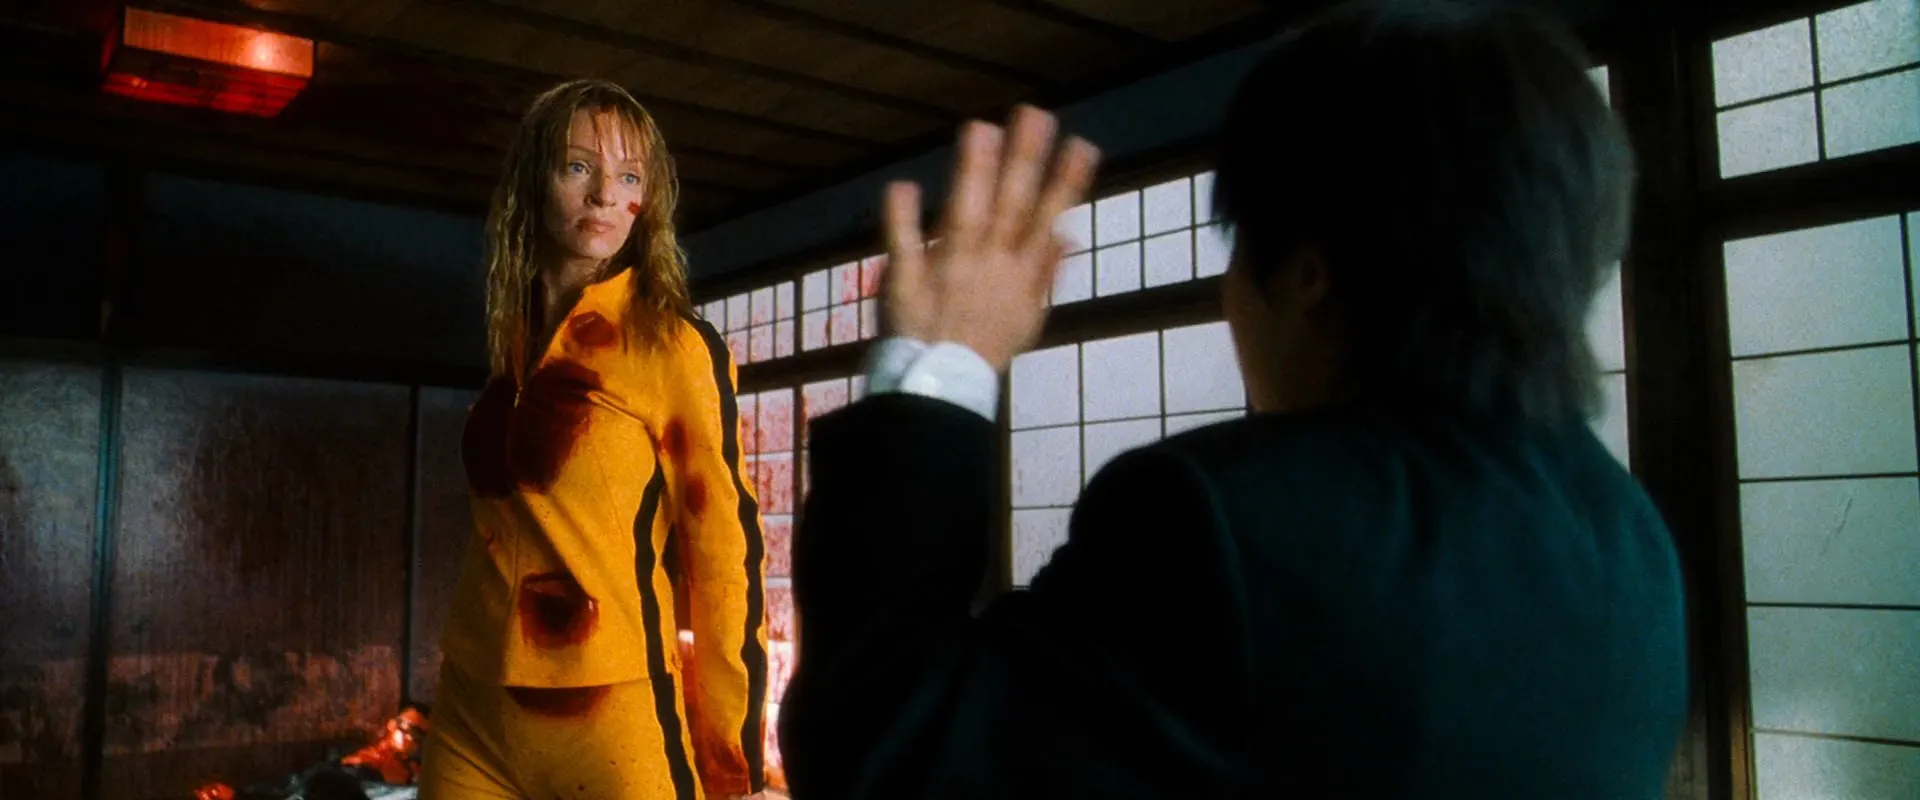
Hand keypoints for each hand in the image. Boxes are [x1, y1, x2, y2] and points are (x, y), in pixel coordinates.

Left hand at [881, 105, 1099, 371]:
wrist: (942, 386)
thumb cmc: (985, 347)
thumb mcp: (1028, 318)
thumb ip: (1046, 273)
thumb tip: (1067, 235)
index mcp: (1019, 274)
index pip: (1045, 220)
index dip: (1065, 183)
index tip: (1082, 145)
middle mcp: (988, 265)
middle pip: (1009, 207)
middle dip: (1023, 161)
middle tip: (1034, 115)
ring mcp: (948, 270)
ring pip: (964, 216)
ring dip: (973, 174)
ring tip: (982, 128)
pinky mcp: (906, 279)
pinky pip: (903, 245)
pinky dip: (902, 217)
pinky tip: (904, 185)